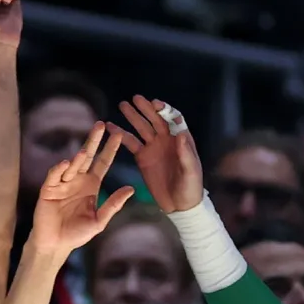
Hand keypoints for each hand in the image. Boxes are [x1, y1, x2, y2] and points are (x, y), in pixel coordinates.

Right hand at [27, 123, 131, 256]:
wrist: (55, 244)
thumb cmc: (77, 233)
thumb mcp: (99, 220)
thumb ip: (113, 205)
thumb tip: (131, 189)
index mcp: (91, 185)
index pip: (103, 162)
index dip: (110, 149)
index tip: (119, 134)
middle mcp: (77, 180)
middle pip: (87, 157)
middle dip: (93, 141)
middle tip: (100, 125)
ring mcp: (62, 183)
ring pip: (72, 165)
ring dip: (78, 158)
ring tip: (86, 151)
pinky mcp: (48, 189)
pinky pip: (54, 176)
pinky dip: (59, 169)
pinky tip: (65, 164)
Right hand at [113, 95, 204, 212]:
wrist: (179, 204)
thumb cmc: (191, 187)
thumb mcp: (191, 171)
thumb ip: (185, 154)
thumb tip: (179, 135)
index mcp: (181, 140)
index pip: (173, 118)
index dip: (165, 110)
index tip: (155, 104)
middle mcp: (167, 140)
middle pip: (155, 119)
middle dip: (145, 109)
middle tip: (135, 99)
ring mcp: (154, 148)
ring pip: (142, 128)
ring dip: (132, 117)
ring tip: (122, 105)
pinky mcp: (143, 158)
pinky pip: (131, 143)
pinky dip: (121, 135)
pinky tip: (111, 127)